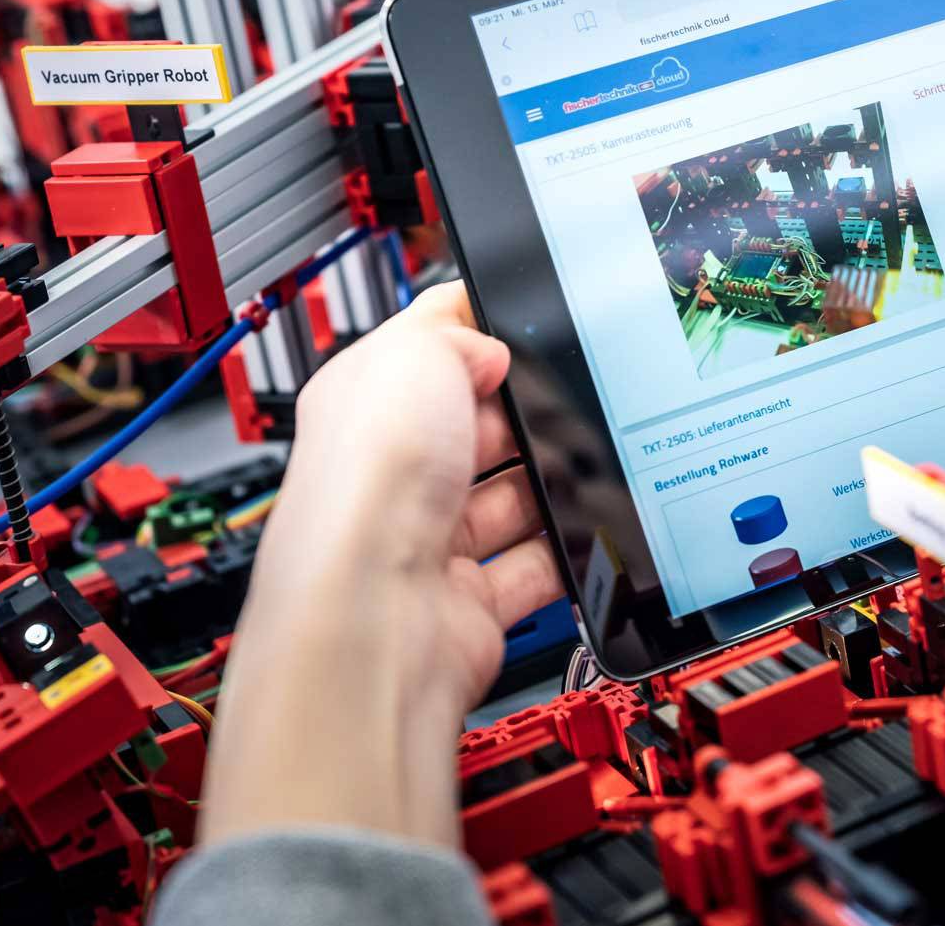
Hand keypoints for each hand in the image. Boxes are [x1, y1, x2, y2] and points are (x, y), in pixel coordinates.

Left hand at [199, 282, 559, 849]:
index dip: (477, 339)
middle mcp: (392, 475)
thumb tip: (489, 350)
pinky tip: (579, 533)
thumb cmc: (368, 485)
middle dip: (528, 417)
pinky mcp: (471, 600)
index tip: (525, 330)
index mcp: (365, 405)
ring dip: (552, 485)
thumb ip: (456, 334)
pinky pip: (535, 569)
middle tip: (561, 406)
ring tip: (576, 469)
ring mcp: (431, 541)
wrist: (374, 614)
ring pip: (513, 499)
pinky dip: (564, 555)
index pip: (427, 357)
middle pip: (482, 430)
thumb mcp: (414, 354)